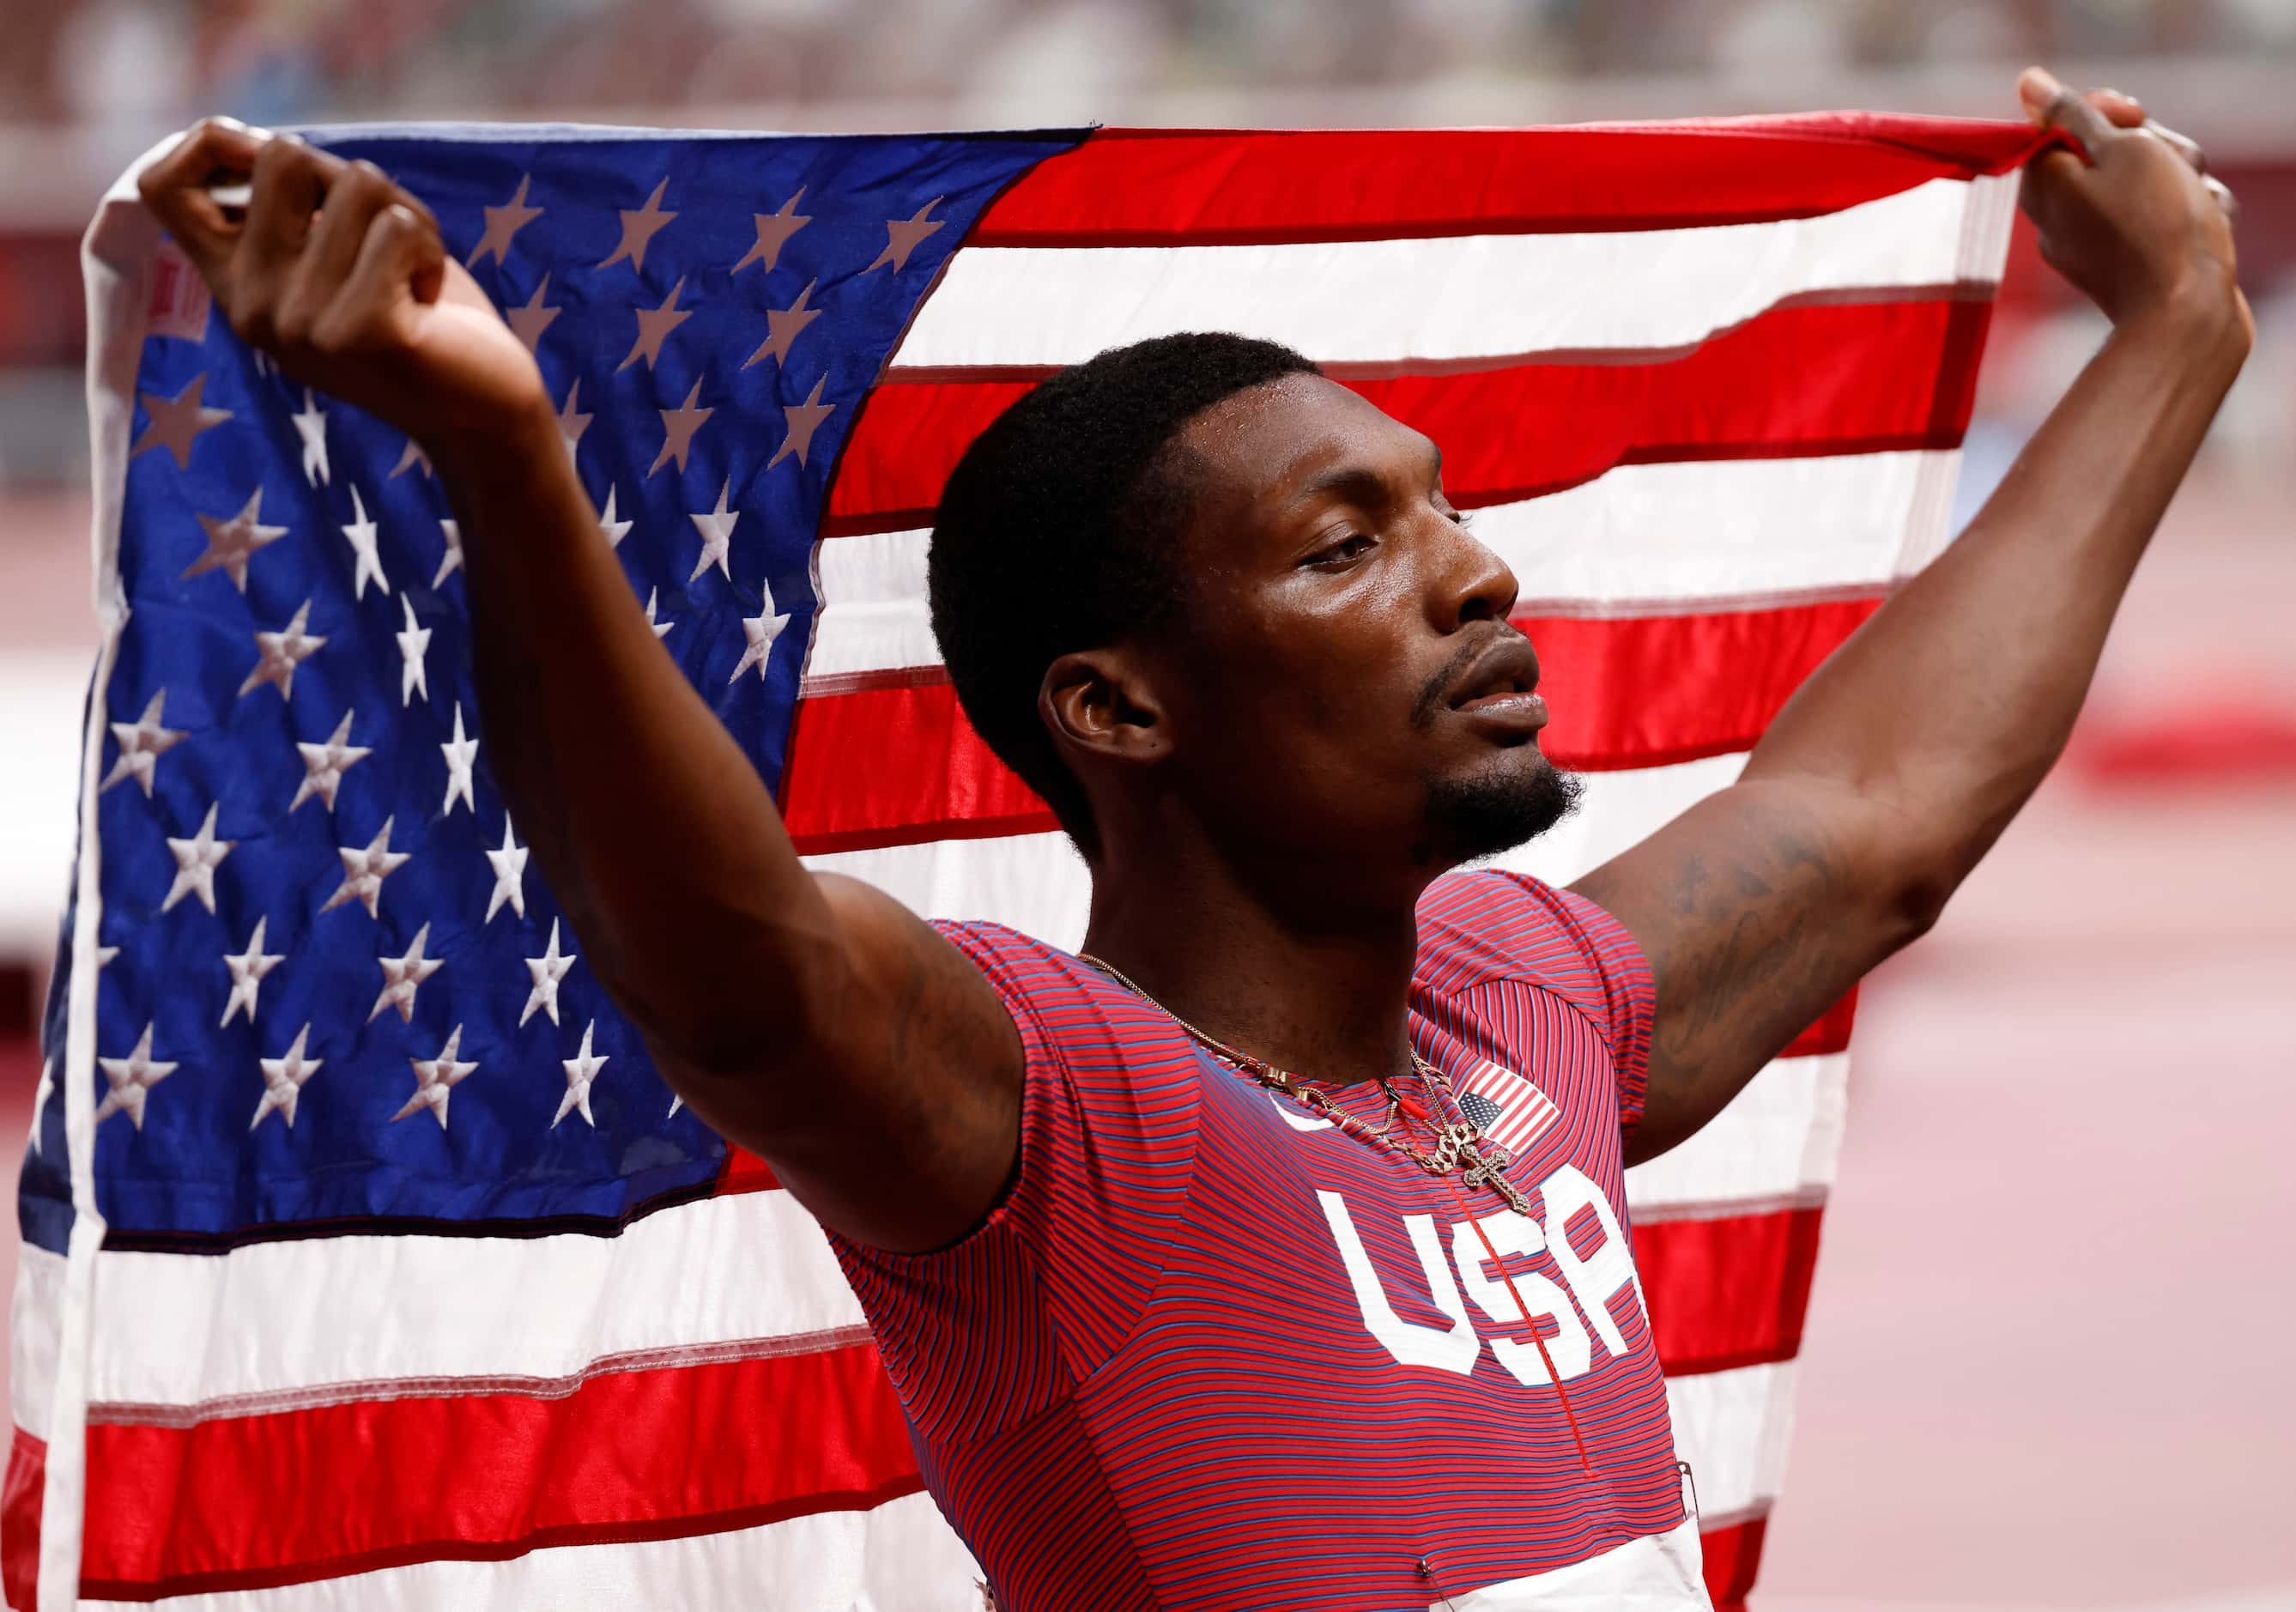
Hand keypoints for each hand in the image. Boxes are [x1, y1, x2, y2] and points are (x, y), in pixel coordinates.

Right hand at [137, 118, 549, 460]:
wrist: (481, 417)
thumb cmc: (416, 319)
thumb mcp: (336, 257)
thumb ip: (294, 204)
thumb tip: (255, 139)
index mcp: (235, 286)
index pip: (160, 186)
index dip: (209, 144)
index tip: (269, 158)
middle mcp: (252, 307)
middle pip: (280, 154)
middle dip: (350, 176)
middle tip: (382, 241)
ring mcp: (300, 323)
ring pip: (357, 181)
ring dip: (407, 217)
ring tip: (412, 279)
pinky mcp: (360, 330)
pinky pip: (399, 226)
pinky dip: (431, 248)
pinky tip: (427, 303)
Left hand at [2015, 69, 2249, 350]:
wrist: (2188, 313)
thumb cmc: (2157, 223)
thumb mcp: (2122, 147)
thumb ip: (2075, 114)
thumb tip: (2029, 83)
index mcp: (2044, 184)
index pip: (2062, 123)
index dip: (2106, 111)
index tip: (2134, 118)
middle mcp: (2059, 215)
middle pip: (2110, 150)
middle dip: (2154, 147)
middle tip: (2171, 165)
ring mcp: (2094, 241)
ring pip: (2147, 180)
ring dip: (2181, 178)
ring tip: (2194, 201)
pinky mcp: (2130, 262)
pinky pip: (2162, 217)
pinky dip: (2187, 213)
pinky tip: (2203, 227)